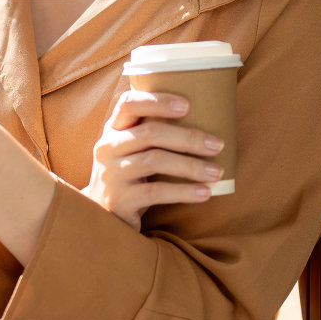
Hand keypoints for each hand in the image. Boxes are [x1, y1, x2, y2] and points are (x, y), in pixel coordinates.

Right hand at [83, 91, 224, 229]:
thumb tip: (206, 118)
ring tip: (216, 172)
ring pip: (154, 161)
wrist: (103, 219)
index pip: (128, 104)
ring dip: (190, 165)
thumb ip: (152, 136)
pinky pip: (155, 192)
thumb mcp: (132, 152)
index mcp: (113, 130)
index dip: (157, 101)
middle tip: (218, 145)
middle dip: (188, 138)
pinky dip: (183, 192)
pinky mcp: (118, 200)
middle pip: (149, 134)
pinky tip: (204, 193)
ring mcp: (110, 174)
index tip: (187, 105)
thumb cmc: (130, 178)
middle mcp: (107, 148)